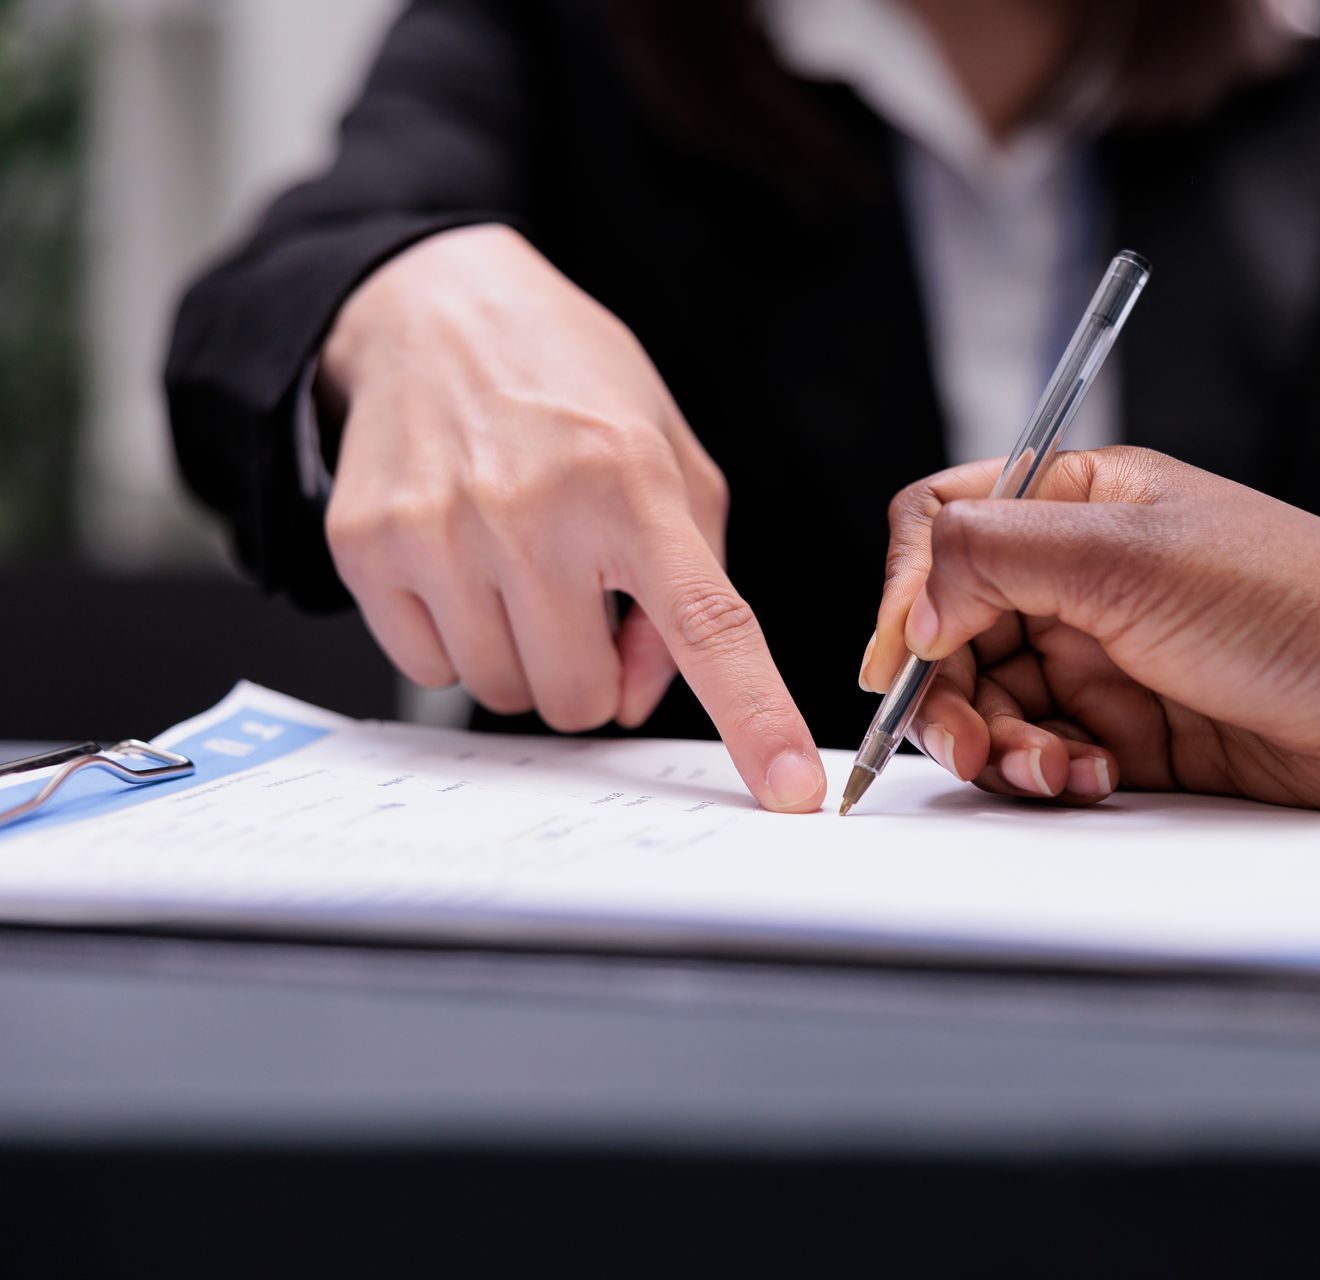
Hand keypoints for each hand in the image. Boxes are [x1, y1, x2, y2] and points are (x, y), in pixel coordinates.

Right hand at [320, 225, 825, 811]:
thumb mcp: (670, 460)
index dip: (754, 717)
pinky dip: (456, 637)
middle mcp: (533, 511)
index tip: (791, 789)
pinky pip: (428, 668)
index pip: (709, 626)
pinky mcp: (366, 546)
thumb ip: (691, 582)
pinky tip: (462, 563)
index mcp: (634, 483)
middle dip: (591, 670)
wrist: (437, 310)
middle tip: (583, 596)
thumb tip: (639, 696)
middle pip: (580, 698)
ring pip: (504, 692)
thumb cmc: (573, 390)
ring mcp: (440, 531)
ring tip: (520, 565)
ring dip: (524, 655)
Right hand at [862, 448, 1319, 812]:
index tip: (899, 659)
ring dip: (1000, 744)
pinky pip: (1044, 755)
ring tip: (1053, 766)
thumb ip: (995, 558)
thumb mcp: (1130, 558)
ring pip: (992, 703)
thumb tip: (906, 605)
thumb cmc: (1299, 606)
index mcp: (1077, 499)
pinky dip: (1048, 774)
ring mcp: (1107, 656)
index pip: (943, 527)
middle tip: (969, 743)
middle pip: (951, 630)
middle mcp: (1082, 574)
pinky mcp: (1132, 733)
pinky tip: (1093, 778)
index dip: (907, 591)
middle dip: (947, 692)